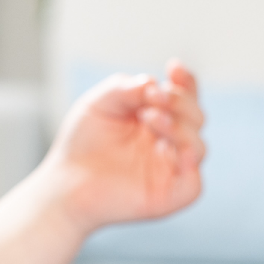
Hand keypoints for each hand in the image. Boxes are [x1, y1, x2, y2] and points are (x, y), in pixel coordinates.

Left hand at [43, 60, 205, 236]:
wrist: (65, 182)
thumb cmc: (82, 143)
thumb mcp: (99, 104)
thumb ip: (125, 88)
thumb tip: (152, 83)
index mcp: (159, 118)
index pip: (185, 97)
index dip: (186, 82)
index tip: (174, 67)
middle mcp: (170, 143)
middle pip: (196, 117)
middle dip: (179, 101)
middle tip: (152, 97)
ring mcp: (172, 170)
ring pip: (198, 146)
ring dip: (179, 127)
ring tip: (149, 116)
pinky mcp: (170, 196)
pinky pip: (193, 183)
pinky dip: (187, 162)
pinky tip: (168, 148)